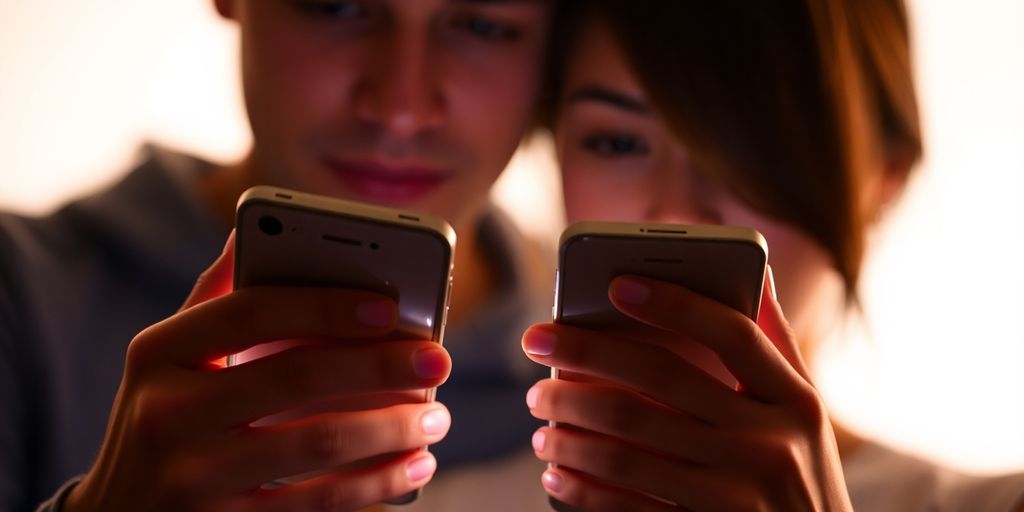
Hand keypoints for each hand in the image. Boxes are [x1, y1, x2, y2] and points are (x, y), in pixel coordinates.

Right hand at [65, 232, 452, 511]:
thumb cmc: (165, 416)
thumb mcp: (169, 358)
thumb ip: (214, 299)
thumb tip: (250, 229)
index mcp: (160, 352)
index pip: (251, 312)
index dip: (324, 305)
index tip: (390, 304)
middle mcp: (168, 412)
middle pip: (294, 376)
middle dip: (380, 365)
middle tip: (437, 359)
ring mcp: (193, 477)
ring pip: (316, 443)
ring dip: (391, 427)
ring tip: (437, 417)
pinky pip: (317, 503)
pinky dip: (376, 484)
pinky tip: (414, 466)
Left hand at [522, 270, 852, 510]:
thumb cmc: (798, 471)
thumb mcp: (802, 412)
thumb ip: (774, 346)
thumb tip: (753, 273)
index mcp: (793, 400)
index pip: (732, 335)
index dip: (675, 304)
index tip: (616, 283)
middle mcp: (770, 445)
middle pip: (661, 380)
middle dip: (585, 353)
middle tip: (535, 340)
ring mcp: (738, 496)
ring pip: (630, 445)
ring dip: (569, 422)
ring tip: (539, 409)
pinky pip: (629, 507)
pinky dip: (582, 487)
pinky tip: (555, 471)